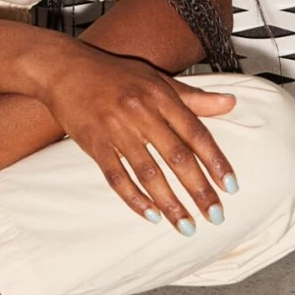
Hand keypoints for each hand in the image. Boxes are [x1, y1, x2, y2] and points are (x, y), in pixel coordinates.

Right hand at [34, 43, 237, 233]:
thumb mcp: (156, 79)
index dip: (215, 161)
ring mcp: (116, 129)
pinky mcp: (94, 144)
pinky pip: (117, 177)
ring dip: (170, 203)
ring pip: (149, 173)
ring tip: (186, 226)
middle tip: (216, 216)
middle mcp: (141, 112)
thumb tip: (230, 103)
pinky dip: (135, 199)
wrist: (64, 69)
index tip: (230, 187)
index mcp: (160, 96)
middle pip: (177, 157)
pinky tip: (151, 215)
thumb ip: (193, 97)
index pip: (195, 133)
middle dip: (199, 190)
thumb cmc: (113, 73)